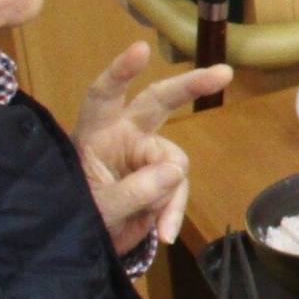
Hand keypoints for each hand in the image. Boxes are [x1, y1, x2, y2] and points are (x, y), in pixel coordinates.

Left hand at [73, 42, 232, 256]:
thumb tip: (174, 171)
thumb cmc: (74, 218)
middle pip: (158, 103)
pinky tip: (166, 233)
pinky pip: (177, 188)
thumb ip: (132, 191)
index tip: (141, 50)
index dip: (121, 72)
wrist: (82, 248)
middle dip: (190, 87)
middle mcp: (123, 136)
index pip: (105, 95)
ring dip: (168, 194)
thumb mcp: (97, 209)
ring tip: (155, 226)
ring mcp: (144, 157)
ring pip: (174, 162)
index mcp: (95, 132)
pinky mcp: (160, 178)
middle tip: (223, 73)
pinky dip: (173, 211)